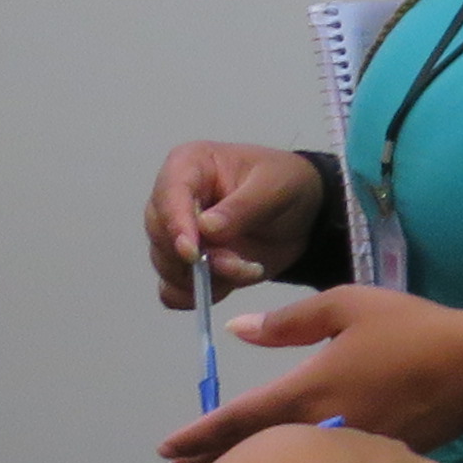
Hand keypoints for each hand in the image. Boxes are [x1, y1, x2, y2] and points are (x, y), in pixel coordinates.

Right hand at [144, 142, 321, 304]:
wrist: (301, 216)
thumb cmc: (285, 185)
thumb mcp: (275, 186)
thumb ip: (242, 207)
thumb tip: (204, 228)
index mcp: (188, 165)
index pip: (169, 194)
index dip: (176, 225)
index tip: (192, 253)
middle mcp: (172, 200)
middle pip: (160, 236)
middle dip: (197, 259)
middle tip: (238, 264)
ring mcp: (174, 236)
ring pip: (167, 267)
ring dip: (206, 279)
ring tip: (248, 268)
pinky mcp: (183, 268)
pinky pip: (171, 291)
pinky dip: (195, 297)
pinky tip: (225, 287)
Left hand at [160, 287, 462, 462]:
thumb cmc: (411, 331)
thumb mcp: (349, 306)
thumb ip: (290, 321)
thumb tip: (239, 329)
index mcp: (309, 391)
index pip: (240, 419)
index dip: (199, 434)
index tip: (165, 447)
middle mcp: (321, 428)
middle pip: (254, 451)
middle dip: (213, 460)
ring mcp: (346, 449)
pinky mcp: (371, 459)